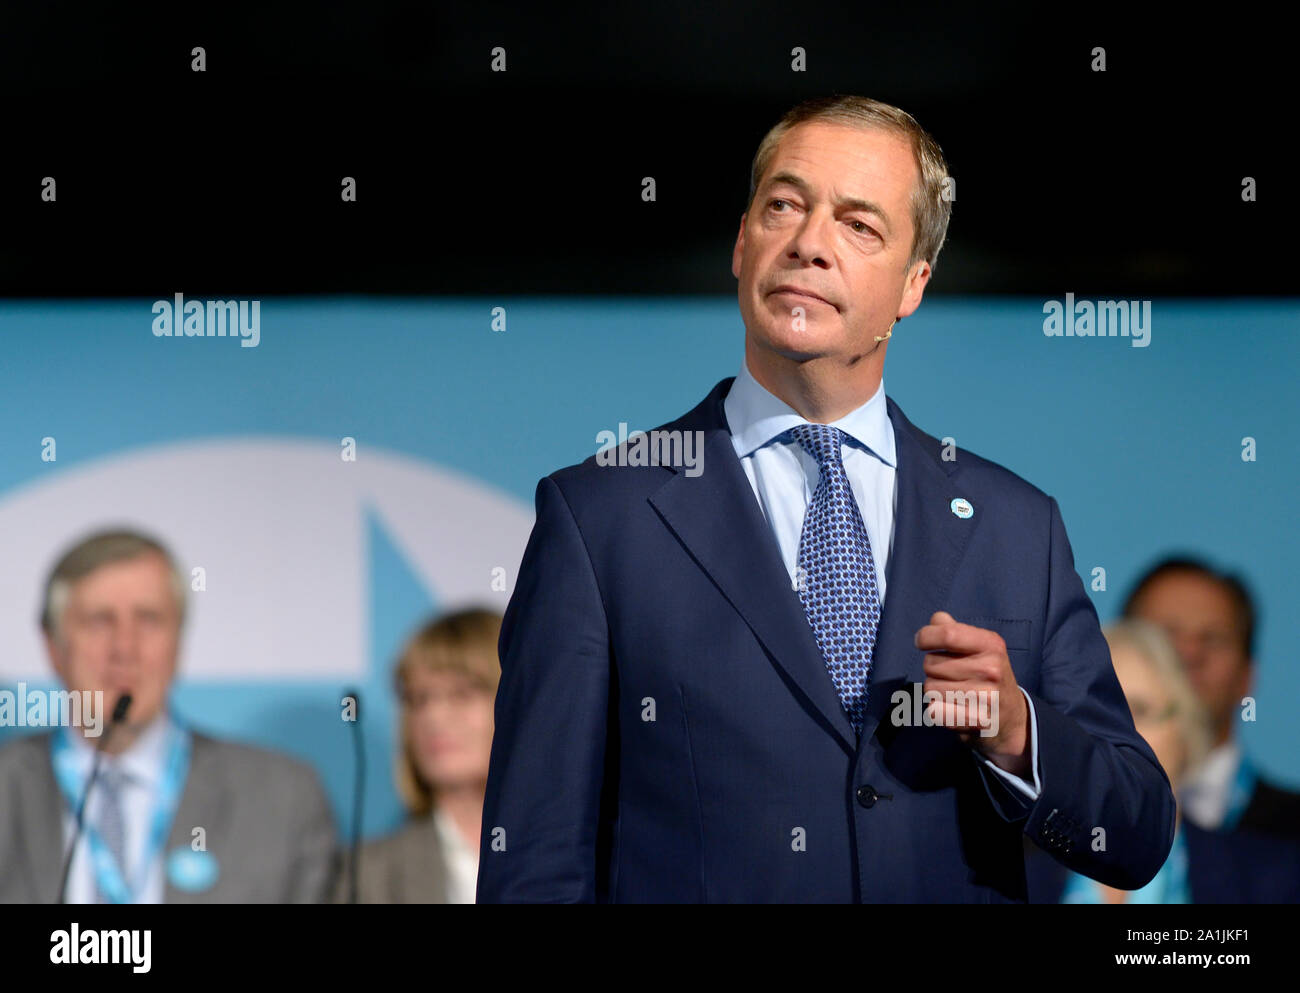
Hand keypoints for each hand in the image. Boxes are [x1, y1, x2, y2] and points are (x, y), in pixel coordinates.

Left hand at [914, 610, 1029, 776]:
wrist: (1011, 716)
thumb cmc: (987, 674)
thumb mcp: (979, 646)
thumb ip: (954, 629)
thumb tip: (936, 620)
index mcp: (992, 645)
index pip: (947, 634)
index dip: (926, 637)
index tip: (922, 642)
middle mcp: (991, 669)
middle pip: (930, 664)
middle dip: (932, 668)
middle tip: (950, 675)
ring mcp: (985, 697)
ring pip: (929, 688)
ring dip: (934, 690)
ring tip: (954, 691)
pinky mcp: (976, 720)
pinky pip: (935, 711)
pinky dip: (938, 710)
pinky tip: (954, 708)